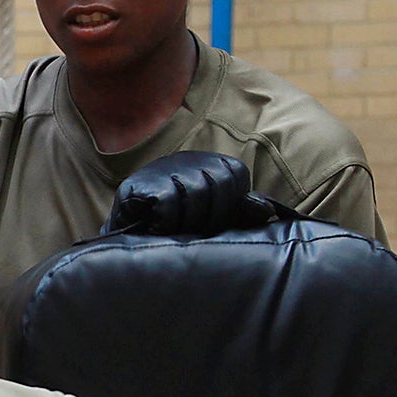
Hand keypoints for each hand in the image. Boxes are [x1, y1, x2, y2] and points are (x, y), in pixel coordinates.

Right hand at [105, 151, 261, 236]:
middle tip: (191, 235)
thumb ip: (242, 214)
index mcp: (214, 165)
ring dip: (186, 224)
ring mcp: (162, 170)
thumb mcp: (217, 219)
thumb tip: (267, 211)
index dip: (227, 211)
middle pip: (216, 188)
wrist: (128, 236)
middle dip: (208, 220)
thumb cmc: (179, 229)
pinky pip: (167, 204)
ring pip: (193, 196)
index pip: (236, 181)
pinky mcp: (138, 186)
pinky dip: (165, 223)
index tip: (210, 226)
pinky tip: (156, 230)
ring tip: (174, 233)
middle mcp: (190, 160)